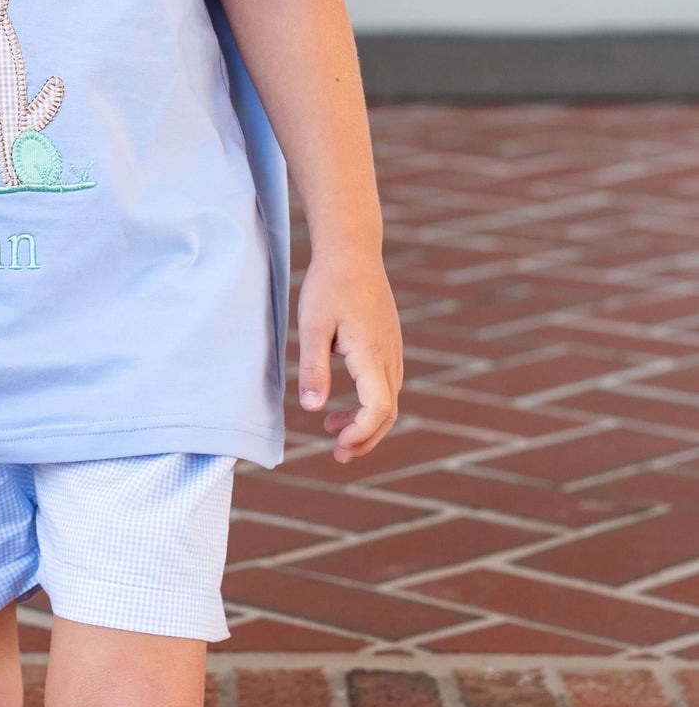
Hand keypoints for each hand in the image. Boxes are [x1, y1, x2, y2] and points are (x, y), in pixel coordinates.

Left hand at [295, 249, 401, 462]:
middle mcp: (390, 356)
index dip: (361, 433)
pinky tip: (344, 404)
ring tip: (334, 432)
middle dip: (365, 439)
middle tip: (338, 455)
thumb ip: (313, 368)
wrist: (352, 251)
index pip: (378, 408)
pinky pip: (386, 384)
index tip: (337, 443)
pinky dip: (369, 404)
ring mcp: (393, 350)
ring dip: (366, 423)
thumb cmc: (329, 285)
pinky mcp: (389, 344)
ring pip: (389, 400)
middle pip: (388, 412)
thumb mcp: (312, 325)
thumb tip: (312, 409)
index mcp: (372, 353)